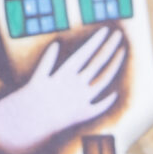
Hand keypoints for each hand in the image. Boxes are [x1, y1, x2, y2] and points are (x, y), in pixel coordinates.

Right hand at [0, 25, 128, 153]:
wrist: (30, 123)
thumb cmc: (32, 98)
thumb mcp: (39, 76)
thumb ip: (48, 60)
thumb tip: (55, 44)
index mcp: (65, 73)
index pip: (85, 52)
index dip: (96, 41)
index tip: (106, 30)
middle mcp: (76, 84)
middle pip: (98, 62)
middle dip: (110, 47)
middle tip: (118, 35)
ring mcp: (82, 99)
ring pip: (104, 80)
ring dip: (114, 66)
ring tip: (122, 53)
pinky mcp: (84, 114)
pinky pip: (100, 106)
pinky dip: (109, 100)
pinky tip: (115, 93)